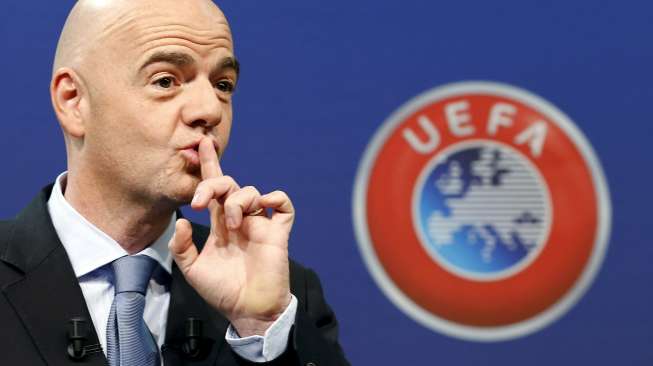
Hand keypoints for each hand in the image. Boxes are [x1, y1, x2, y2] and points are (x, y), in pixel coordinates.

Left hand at [169, 137, 293, 335]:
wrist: (248, 310)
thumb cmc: (222, 291)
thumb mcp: (192, 270)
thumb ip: (181, 246)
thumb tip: (182, 220)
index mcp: (220, 224)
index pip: (213, 189)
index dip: (209, 165)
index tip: (201, 145)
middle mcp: (240, 219)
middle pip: (230, 184)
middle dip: (214, 183)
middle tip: (201, 201)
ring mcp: (260, 224)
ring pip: (252, 192)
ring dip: (238, 202)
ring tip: (232, 225)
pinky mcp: (277, 232)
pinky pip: (283, 205)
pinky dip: (275, 199)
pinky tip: (263, 206)